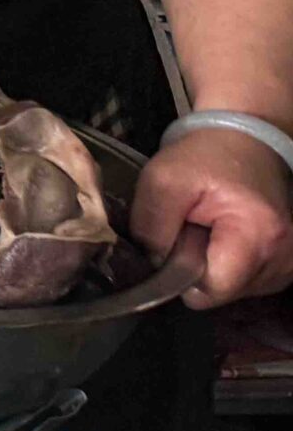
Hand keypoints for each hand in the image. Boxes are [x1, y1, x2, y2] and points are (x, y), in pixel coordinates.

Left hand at [131, 126, 292, 308]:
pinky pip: (253, 280)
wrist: (246, 138)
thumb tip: (153, 267)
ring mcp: (291, 260)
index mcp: (257, 236)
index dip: (183, 278)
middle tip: (195, 229)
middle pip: (226, 292)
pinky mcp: (290, 260)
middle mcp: (285, 256)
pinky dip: (234, 263)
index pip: (214, 290)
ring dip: (218, 265)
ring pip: (239, 289)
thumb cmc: (204, 157)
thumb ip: (151, 229)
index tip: (176, 246)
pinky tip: (228, 235)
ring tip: (212, 227)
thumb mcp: (163, 180)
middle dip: (200, 268)